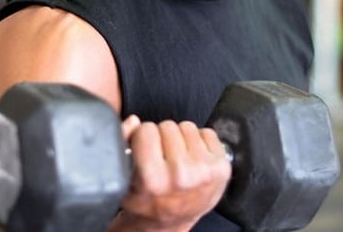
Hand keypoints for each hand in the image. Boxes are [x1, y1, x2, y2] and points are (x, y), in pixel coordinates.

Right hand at [116, 118, 231, 230]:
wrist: (171, 222)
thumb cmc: (147, 201)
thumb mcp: (123, 179)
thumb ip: (121, 144)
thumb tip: (134, 121)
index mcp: (153, 178)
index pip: (146, 130)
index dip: (143, 138)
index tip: (145, 150)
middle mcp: (181, 175)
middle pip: (168, 126)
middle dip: (162, 138)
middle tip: (162, 157)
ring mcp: (204, 171)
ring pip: (187, 127)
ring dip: (181, 139)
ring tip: (176, 158)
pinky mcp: (221, 167)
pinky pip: (207, 132)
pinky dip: (199, 142)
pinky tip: (192, 159)